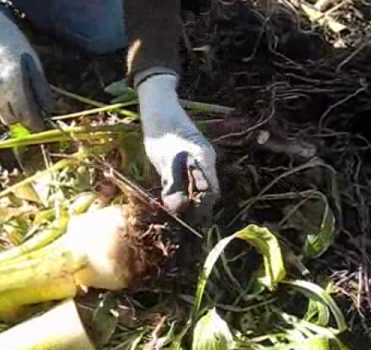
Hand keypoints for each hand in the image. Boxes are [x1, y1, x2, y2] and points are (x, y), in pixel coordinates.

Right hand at [0, 0, 51, 130]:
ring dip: (8, 109)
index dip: (35, 122)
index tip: (40, 125)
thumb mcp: (33, 63)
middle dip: (22, 117)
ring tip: (11, 92)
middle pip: (13, 119)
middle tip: (29, 111)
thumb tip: (48, 110)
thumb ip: (40, 88)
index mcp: (15, 82)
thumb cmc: (12, 43)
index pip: (26, 115)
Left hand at [137, 73, 219, 224]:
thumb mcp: (163, 159)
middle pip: (209, 190)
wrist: (159, 107)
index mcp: (204, 160)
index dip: (202, 209)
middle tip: (181, 218)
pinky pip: (196, 176)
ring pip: (202, 183)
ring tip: (177, 208)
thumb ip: (173, 183)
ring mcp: (202, 156)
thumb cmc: (160, 132)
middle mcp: (208, 158)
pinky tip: (175, 192)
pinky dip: (188, 187)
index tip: (188, 221)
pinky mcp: (193, 154)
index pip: (211, 193)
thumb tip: (178, 209)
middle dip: (198, 206)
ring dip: (192, 197)